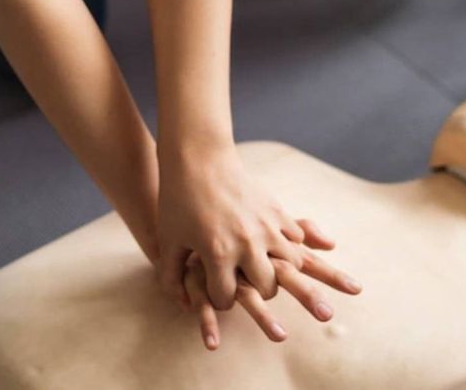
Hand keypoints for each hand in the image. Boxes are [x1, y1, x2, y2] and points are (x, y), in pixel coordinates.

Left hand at [156, 146, 318, 309]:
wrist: (199, 160)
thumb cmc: (178, 201)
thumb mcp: (169, 241)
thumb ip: (171, 277)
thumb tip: (185, 304)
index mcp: (217, 254)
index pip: (226, 298)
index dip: (218, 299)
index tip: (216, 289)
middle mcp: (247, 244)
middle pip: (266, 288)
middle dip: (256, 292)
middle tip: (245, 281)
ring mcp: (266, 227)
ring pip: (290, 266)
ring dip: (278, 271)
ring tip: (265, 267)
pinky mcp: (276, 211)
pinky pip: (296, 238)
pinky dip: (289, 245)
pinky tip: (274, 243)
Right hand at [183, 220, 362, 349]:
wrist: (190, 191)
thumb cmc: (233, 210)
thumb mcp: (270, 217)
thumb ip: (301, 231)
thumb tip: (332, 242)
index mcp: (272, 245)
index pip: (309, 263)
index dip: (332, 277)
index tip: (358, 289)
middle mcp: (254, 254)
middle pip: (287, 278)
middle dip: (308, 296)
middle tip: (328, 315)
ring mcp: (228, 265)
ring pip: (248, 294)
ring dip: (265, 317)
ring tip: (282, 337)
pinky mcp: (201, 273)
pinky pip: (204, 301)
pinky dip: (208, 322)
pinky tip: (213, 344)